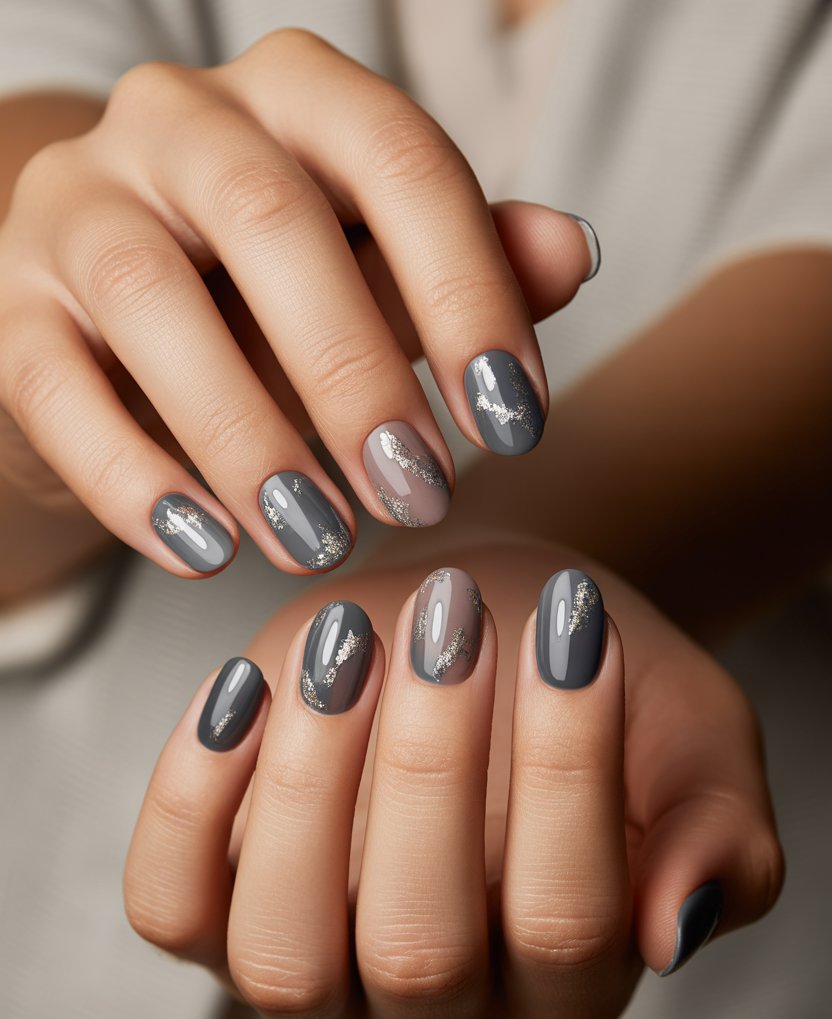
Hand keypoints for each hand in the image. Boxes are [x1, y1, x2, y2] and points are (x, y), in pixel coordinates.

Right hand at [0, 28, 594, 578]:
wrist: (126, 318)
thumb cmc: (282, 296)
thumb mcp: (387, 272)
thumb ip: (475, 261)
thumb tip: (574, 253)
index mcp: (297, 95)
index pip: (400, 162)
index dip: (468, 295)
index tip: (516, 426)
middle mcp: (178, 120)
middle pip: (272, 224)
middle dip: (358, 375)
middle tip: (420, 497)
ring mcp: (77, 205)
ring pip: (152, 300)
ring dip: (248, 437)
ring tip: (321, 543)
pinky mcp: (9, 307)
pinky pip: (55, 387)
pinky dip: (133, 479)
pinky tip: (207, 552)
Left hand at [124, 541, 783, 1018]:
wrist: (487, 616)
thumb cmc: (583, 678)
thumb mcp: (695, 743)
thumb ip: (715, 838)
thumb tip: (672, 927)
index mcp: (569, 984)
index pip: (567, 923)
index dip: (567, 775)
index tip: (571, 629)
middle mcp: (438, 1008)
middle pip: (418, 951)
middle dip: (430, 773)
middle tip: (451, 621)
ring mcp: (319, 975)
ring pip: (283, 953)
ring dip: (308, 786)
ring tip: (347, 644)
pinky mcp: (220, 915)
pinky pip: (174, 902)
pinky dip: (189, 801)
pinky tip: (246, 688)